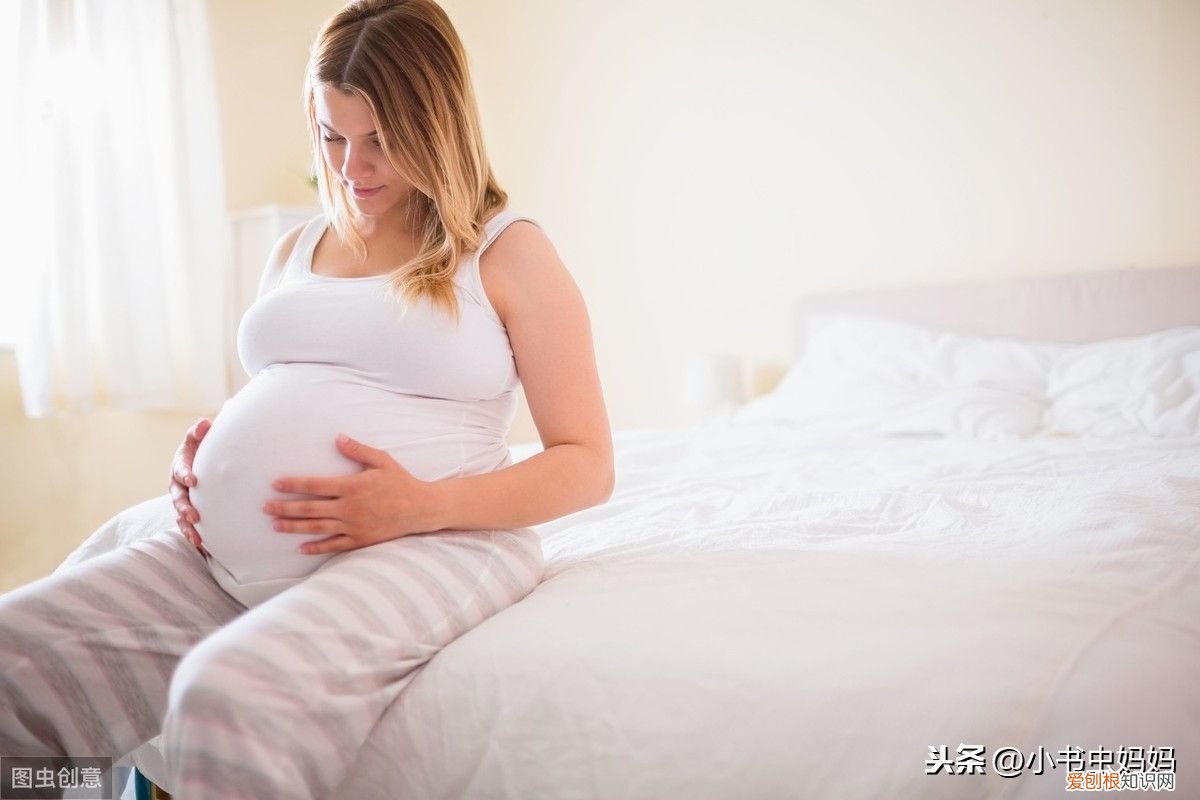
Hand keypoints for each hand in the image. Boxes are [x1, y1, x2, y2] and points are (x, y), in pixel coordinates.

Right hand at [169, 417, 211, 556]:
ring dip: (188, 527)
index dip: (185, 474)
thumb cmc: (201, 448)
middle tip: (193, 516)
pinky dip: (194, 536)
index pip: (180, 470)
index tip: (193, 480)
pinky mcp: (188, 512)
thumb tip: (205, 423)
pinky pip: (188, 526)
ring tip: (198, 539)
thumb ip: (199, 431)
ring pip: (181, 516)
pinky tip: (204, 548)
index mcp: (180, 465)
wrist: (201, 461)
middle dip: (184, 508)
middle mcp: (177, 485)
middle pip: (178, 498)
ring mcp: (181, 500)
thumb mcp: (198, 438)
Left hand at [265, 434, 442, 555]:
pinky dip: (317, 547)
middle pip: (310, 509)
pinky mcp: (360, 540)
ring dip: (294, 527)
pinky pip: (334, 545)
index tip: (275, 484)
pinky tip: (301, 548)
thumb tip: (337, 438)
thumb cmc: (401, 482)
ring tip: (275, 526)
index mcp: (351, 486)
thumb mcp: (382, 460)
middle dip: (285, 508)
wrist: (421, 508)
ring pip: (317, 527)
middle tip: (265, 508)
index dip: (293, 485)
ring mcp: (353, 526)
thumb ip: (358, 450)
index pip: (315, 485)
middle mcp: (349, 508)